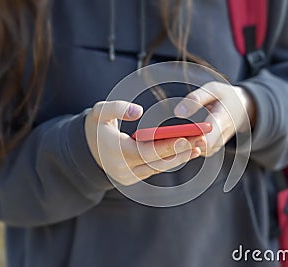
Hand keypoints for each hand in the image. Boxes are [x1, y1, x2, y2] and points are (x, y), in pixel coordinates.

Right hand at [85, 101, 205, 185]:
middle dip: (182, 150)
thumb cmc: (96, 127)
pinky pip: (156, 169)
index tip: (188, 138)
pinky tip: (188, 151)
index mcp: (116, 152)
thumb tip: (138, 111)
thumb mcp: (99, 111)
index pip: (147, 151)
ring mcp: (129, 176)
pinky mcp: (134, 179)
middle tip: (202, 139)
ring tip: (199, 144)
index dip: (169, 145)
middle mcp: (123, 169)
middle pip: (159, 162)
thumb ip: (117, 108)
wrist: (86, 150)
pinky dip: (172, 160)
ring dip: (180, 157)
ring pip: (160, 167)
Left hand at [174, 81, 255, 156]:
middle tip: (168, 138)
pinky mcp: (213, 148)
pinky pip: (198, 152)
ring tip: (169, 137)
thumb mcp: (213, 89)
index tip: (179, 136)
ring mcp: (218, 145)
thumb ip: (196, 99)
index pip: (209, 139)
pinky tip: (176, 138)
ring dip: (184, 146)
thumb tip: (178, 112)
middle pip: (201, 149)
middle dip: (184, 144)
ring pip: (198, 152)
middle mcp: (221, 137)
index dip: (193, 141)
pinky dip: (187, 147)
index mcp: (222, 121)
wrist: (243, 108)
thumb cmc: (226, 96)